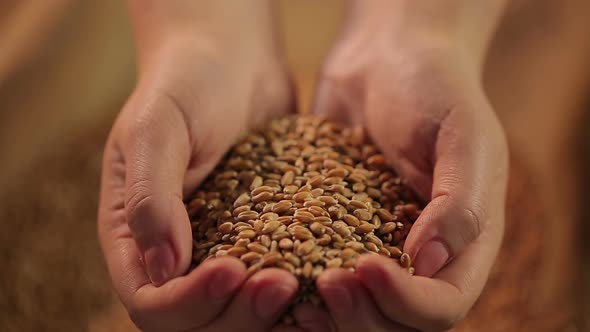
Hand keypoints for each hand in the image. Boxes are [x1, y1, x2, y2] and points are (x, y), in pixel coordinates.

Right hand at [97, 25, 298, 331]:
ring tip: (310, 284)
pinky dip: (302, 288)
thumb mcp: (155, 130)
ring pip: (242, 310)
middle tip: (282, 283)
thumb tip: (162, 270)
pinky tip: (330, 275)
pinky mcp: (262, 237)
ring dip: (273, 313)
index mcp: (135, 237)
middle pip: (200, 321)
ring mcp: (220, 248)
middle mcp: (176, 252)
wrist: (231, 60)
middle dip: (239, 313)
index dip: (188, 303)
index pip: (151, 303)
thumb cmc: (184, 84)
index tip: (231, 270)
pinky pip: (277, 277)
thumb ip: (150, 198)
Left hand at [298, 3, 508, 330]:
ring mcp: (374, 244)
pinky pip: (315, 268)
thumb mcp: (463, 134)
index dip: (406, 302)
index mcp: (461, 244)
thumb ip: (462, 201)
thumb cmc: (434, 87)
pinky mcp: (332, 229)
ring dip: (323, 312)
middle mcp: (418, 255)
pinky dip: (294, 282)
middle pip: (393, 320)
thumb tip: (433, 264)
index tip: (366, 267)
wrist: (386, 56)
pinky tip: (268, 272)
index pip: (441, 306)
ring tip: (289, 294)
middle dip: (359, 314)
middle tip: (325, 283)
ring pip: (351, 306)